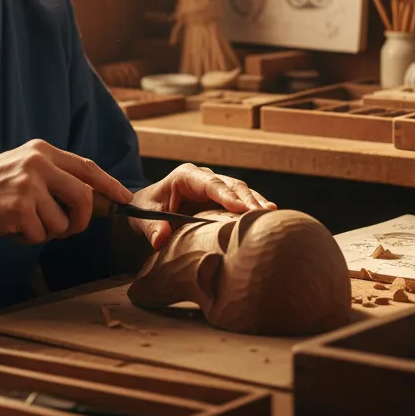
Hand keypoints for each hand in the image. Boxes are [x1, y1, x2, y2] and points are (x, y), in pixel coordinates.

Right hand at [0, 139, 132, 244]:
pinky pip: (39, 235)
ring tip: (21, 223)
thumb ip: (53, 178)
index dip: (109, 184)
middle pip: (83, 197)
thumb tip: (90, 200)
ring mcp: (28, 184)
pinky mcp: (18, 208)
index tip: (125, 198)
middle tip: (66, 230)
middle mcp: (38, 163)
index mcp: (41, 151)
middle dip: (80, 221)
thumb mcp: (22, 170)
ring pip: (61, 223)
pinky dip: (26, 239)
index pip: (87, 167)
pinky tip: (7, 228)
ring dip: (45, 232)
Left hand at [128, 163, 275, 249]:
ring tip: (271, 215)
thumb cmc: (144, 210)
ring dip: (255, 202)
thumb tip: (160, 238)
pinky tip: (268, 218)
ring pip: (240, 191)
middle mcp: (203, 178)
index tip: (241, 207)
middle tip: (262, 214)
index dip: (226, 194)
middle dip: (247, 198)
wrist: (146, 209)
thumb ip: (152, 228)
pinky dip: (253, 208)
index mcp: (185, 176)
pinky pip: (241, 201)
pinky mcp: (221, 200)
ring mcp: (215, 188)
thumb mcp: (143, 219)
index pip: (210, 183)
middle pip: (230, 185)